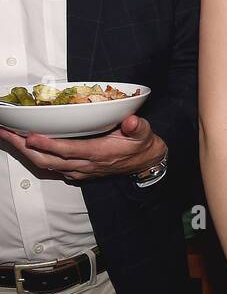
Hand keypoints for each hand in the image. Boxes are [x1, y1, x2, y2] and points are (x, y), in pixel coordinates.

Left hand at [0, 113, 165, 181]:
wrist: (145, 163)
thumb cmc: (140, 145)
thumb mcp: (143, 132)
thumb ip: (137, 126)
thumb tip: (131, 121)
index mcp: (99, 153)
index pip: (67, 150)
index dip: (47, 144)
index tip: (30, 135)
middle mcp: (86, 164)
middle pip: (47, 160)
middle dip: (24, 148)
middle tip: (7, 134)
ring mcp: (80, 170)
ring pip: (46, 166)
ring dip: (26, 153)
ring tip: (10, 138)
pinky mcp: (77, 173)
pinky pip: (51, 168)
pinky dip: (36, 158)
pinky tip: (27, 149)